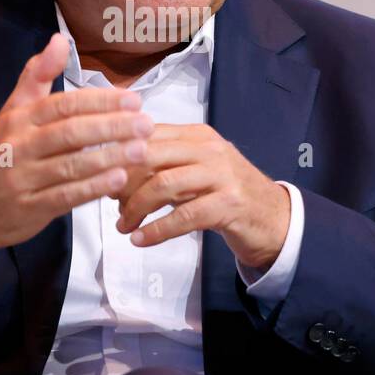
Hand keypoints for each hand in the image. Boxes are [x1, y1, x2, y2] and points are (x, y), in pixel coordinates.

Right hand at [0, 33, 153, 277]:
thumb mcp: (12, 111)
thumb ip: (37, 75)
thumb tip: (60, 39)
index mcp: (20, 118)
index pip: (64, 104)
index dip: (100, 101)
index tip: (134, 100)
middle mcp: (20, 145)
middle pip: (70, 132)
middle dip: (112, 127)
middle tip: (146, 124)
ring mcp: (23, 178)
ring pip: (70, 165)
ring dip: (109, 157)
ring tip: (141, 150)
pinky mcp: (29, 208)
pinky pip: (65, 197)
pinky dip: (93, 188)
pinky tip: (118, 179)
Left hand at [111, 123, 290, 270]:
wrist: (273, 217)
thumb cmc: (225, 193)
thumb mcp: (195, 170)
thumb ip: (162, 166)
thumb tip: (113, 176)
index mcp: (196, 135)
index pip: (148, 135)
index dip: (119, 155)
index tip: (100, 175)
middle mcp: (209, 148)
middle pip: (150, 156)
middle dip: (122, 181)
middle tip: (108, 202)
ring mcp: (221, 175)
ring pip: (164, 184)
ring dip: (135, 208)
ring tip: (123, 226)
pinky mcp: (229, 204)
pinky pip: (183, 215)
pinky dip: (156, 229)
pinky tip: (141, 240)